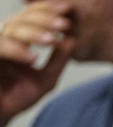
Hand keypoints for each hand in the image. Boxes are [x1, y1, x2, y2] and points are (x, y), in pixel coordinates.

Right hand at [0, 0, 74, 126]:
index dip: (48, 11)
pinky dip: (15, 50)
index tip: (68, 10)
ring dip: (32, 33)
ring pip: (10, 29)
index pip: (32, 18)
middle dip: (44, 19)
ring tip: (52, 39)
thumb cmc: (17, 96)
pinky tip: (32, 57)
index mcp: (17, 39)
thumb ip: (58, 61)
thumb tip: (73, 40)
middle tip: (64, 24)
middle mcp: (3, 38)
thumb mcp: (45, 79)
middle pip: (21, 19)